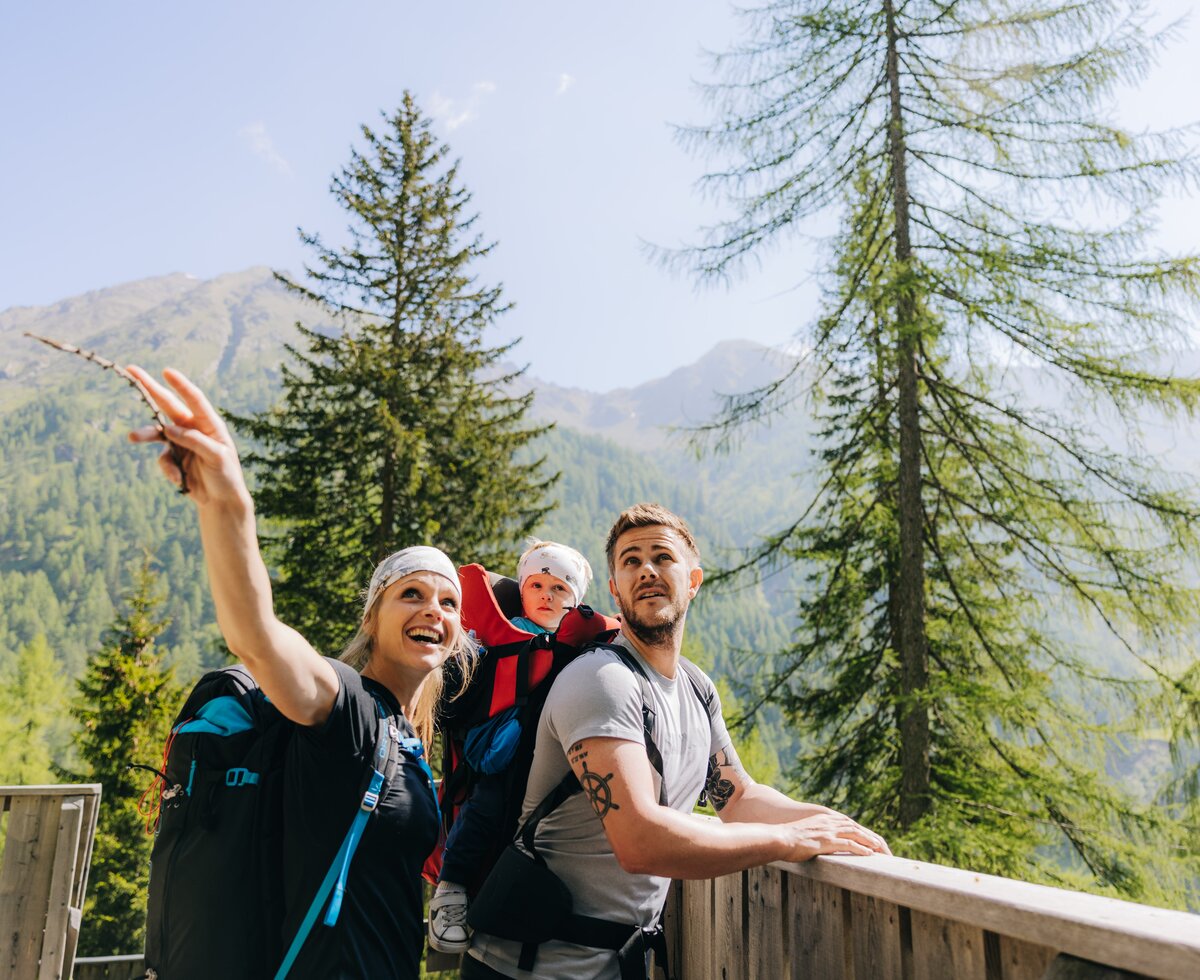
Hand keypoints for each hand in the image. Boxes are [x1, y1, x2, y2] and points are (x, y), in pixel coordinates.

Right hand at [126, 366, 248, 507]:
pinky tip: (180, 480)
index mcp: (210, 424)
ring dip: (145, 434)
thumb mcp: (217, 457)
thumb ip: (195, 441)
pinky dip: (168, 469)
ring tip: (132, 438)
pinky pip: (163, 459)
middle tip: (132, 370)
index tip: (167, 371)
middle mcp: (193, 428)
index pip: (194, 399)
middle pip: (168, 404)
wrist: (221, 500)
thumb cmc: (226, 475)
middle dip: (150, 387)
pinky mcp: (173, 458)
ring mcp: (181, 442)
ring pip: (157, 431)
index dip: (180, 385)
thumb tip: (168, 428)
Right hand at [781, 812, 891, 860]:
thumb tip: (822, 845)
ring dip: (871, 843)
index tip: (876, 843)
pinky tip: (869, 855)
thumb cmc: (789, 839)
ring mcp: (828, 830)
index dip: (865, 833)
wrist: (778, 838)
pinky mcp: (826, 841)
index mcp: (825, 819)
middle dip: (873, 838)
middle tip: (886, 850)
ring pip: (856, 834)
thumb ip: (817, 835)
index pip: (851, 824)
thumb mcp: (807, 833)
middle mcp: (829, 822)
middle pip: (857, 828)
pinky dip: (861, 848)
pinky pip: (848, 844)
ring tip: (883, 852)